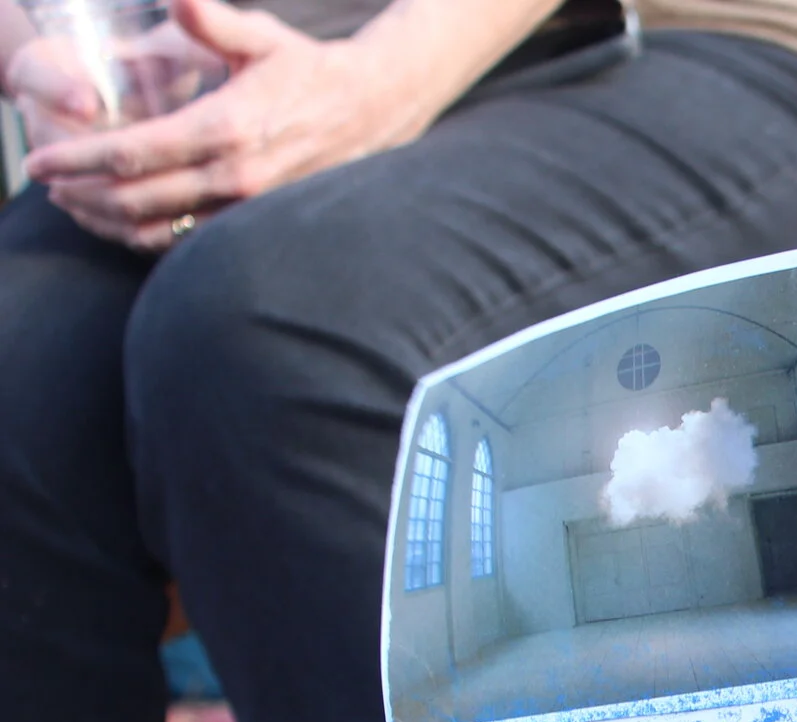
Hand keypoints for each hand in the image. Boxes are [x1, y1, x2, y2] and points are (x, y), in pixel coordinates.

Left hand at [23, 0, 433, 251]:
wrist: (372, 111)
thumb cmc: (308, 70)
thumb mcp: (258, 36)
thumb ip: (207, 19)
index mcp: (227, 127)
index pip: (134, 153)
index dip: (77, 158)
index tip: (39, 159)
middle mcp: (236, 176)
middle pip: (136, 199)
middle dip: (80, 193)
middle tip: (44, 180)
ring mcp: (248, 205)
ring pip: (159, 228)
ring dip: (107, 220)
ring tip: (73, 203)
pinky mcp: (256, 220)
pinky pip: (189, 240)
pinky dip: (145, 236)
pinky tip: (120, 221)